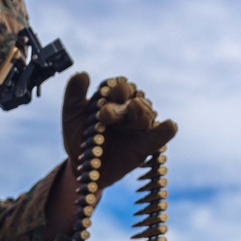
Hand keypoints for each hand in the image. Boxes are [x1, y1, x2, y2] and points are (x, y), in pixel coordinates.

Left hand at [61, 73, 176, 188]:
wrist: (84, 167)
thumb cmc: (79, 137)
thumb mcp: (71, 116)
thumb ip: (74, 95)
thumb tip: (82, 74)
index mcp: (112, 97)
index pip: (118, 86)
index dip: (116, 88)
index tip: (110, 91)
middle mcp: (128, 108)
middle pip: (133, 98)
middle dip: (125, 101)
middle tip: (108, 112)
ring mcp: (139, 125)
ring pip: (146, 113)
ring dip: (140, 112)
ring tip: (134, 108)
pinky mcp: (147, 143)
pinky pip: (160, 135)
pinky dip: (165, 130)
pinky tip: (169, 125)